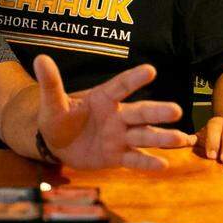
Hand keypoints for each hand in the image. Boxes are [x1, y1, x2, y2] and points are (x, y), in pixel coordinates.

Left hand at [34, 55, 194, 171]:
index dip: (134, 79)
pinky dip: (147, 162)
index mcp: (102, 98)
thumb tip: (40, 59)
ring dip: (162, 137)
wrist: (56, 143)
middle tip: (176, 110)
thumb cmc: (58, 118)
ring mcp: (119, 136)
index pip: (120, 86)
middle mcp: (116, 116)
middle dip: (157, 112)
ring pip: (144, 136)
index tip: (150, 70)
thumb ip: (50, 83)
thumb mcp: (52, 102)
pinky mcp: (117, 156)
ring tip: (183, 138)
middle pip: (140, 113)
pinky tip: (164, 164)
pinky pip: (134, 159)